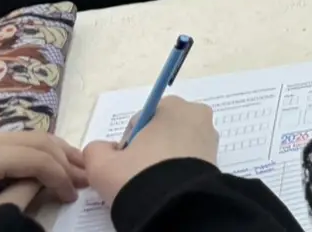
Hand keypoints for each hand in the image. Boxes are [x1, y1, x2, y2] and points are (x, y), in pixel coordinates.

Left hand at [0, 131, 85, 210]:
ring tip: (77, 168)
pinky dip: (37, 152)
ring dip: (55, 152)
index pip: (36, 158)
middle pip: (37, 140)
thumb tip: (48, 180)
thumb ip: (25, 193)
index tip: (74, 195)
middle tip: (87, 176)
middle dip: (65, 158)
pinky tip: (52, 163)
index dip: (61, 176)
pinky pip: (15, 141)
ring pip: (29, 136)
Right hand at [83, 98, 217, 206]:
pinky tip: (167, 184)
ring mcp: (210, 137)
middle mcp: (197, 114)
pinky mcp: (216, 159)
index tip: (126, 161)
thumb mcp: (102, 164)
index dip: (129, 142)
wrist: (174, 206)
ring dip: (164, 159)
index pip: (142, 120)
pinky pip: (190, 160)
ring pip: (177, 145)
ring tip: (153, 181)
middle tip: (138, 173)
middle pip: (162, 131)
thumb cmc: (138, 176)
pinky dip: (178, 169)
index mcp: (173, 105)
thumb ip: (95, 150)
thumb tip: (104, 149)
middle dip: (149, 148)